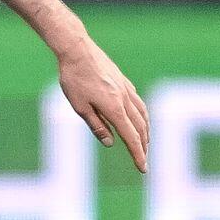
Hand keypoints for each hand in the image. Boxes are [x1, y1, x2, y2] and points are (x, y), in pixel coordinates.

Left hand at [57, 39, 148, 171]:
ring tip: (145, 142)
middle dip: (143, 146)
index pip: (131, 137)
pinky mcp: (124, 81)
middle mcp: (125, 99)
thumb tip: (110, 143)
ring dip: (146, 131)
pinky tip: (138, 117)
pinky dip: (142, 115)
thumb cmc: (74, 79)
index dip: (138, 155)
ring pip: (143, 114)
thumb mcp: (80, 107)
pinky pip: (138, 102)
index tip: (143, 169)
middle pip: (140, 128)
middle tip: (144, 159)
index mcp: (114, 109)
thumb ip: (96, 125)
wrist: (77, 50)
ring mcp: (127, 89)